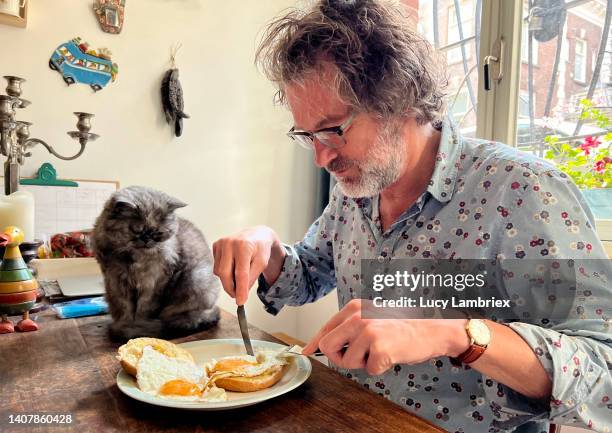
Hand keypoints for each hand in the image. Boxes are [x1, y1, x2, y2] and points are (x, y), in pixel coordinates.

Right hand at [212, 226, 284, 304]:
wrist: (256, 235)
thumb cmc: (260, 249)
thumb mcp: (262, 263)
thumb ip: (251, 278)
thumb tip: (241, 293)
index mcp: (244, 246)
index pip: (241, 273)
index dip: (240, 289)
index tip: (241, 302)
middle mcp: (230, 242)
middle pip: (225, 274)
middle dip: (231, 288)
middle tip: (238, 296)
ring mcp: (221, 243)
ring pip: (219, 272)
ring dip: (228, 280)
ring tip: (239, 276)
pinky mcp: (216, 245)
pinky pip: (216, 266)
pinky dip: (224, 272)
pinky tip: (233, 265)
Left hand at [302, 299, 468, 374]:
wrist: (430, 328)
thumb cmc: (401, 325)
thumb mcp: (371, 316)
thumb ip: (348, 327)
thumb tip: (322, 345)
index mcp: (354, 308)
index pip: (325, 328)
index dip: (314, 344)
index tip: (306, 352)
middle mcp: (358, 317)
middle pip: (328, 347)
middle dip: (340, 358)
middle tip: (358, 356)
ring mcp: (368, 332)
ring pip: (347, 362)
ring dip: (363, 363)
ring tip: (380, 350)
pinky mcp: (379, 348)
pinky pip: (369, 370)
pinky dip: (379, 368)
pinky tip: (391, 354)